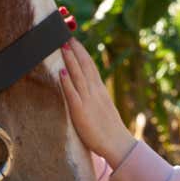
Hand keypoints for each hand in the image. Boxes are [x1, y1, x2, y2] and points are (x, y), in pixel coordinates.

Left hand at [60, 38, 136, 168]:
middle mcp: (95, 93)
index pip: (91, 67)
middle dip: (75, 51)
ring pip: (78, 76)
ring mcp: (88, 101)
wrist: (118, 144)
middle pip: (85, 66)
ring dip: (70, 60)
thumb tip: (88, 91)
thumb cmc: (109, 130)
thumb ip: (95, 98)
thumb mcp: (103, 108)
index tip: (75, 42)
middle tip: (66, 36)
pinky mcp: (81, 112)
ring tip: (62, 46)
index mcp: (100, 91)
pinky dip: (67, 82)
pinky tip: (61, 72)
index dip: (82, 53)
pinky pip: (73, 94)